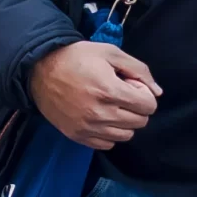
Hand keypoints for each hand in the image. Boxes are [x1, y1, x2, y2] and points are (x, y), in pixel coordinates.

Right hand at [27, 40, 161, 149]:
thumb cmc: (76, 57)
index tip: (130, 86)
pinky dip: (109, 133)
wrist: (39, 70)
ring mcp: (88, 127)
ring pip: (126, 135)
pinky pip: (107, 144)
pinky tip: (100, 118)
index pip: (149, 106)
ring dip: (124, 122)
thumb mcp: (110, 52)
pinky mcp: (77, 136)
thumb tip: (157, 92)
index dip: (144, 94)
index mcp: (110, 90)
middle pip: (140, 122)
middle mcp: (100, 113)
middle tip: (121, 95)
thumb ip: (139, 70)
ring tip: (110, 107)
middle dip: (137, 108)